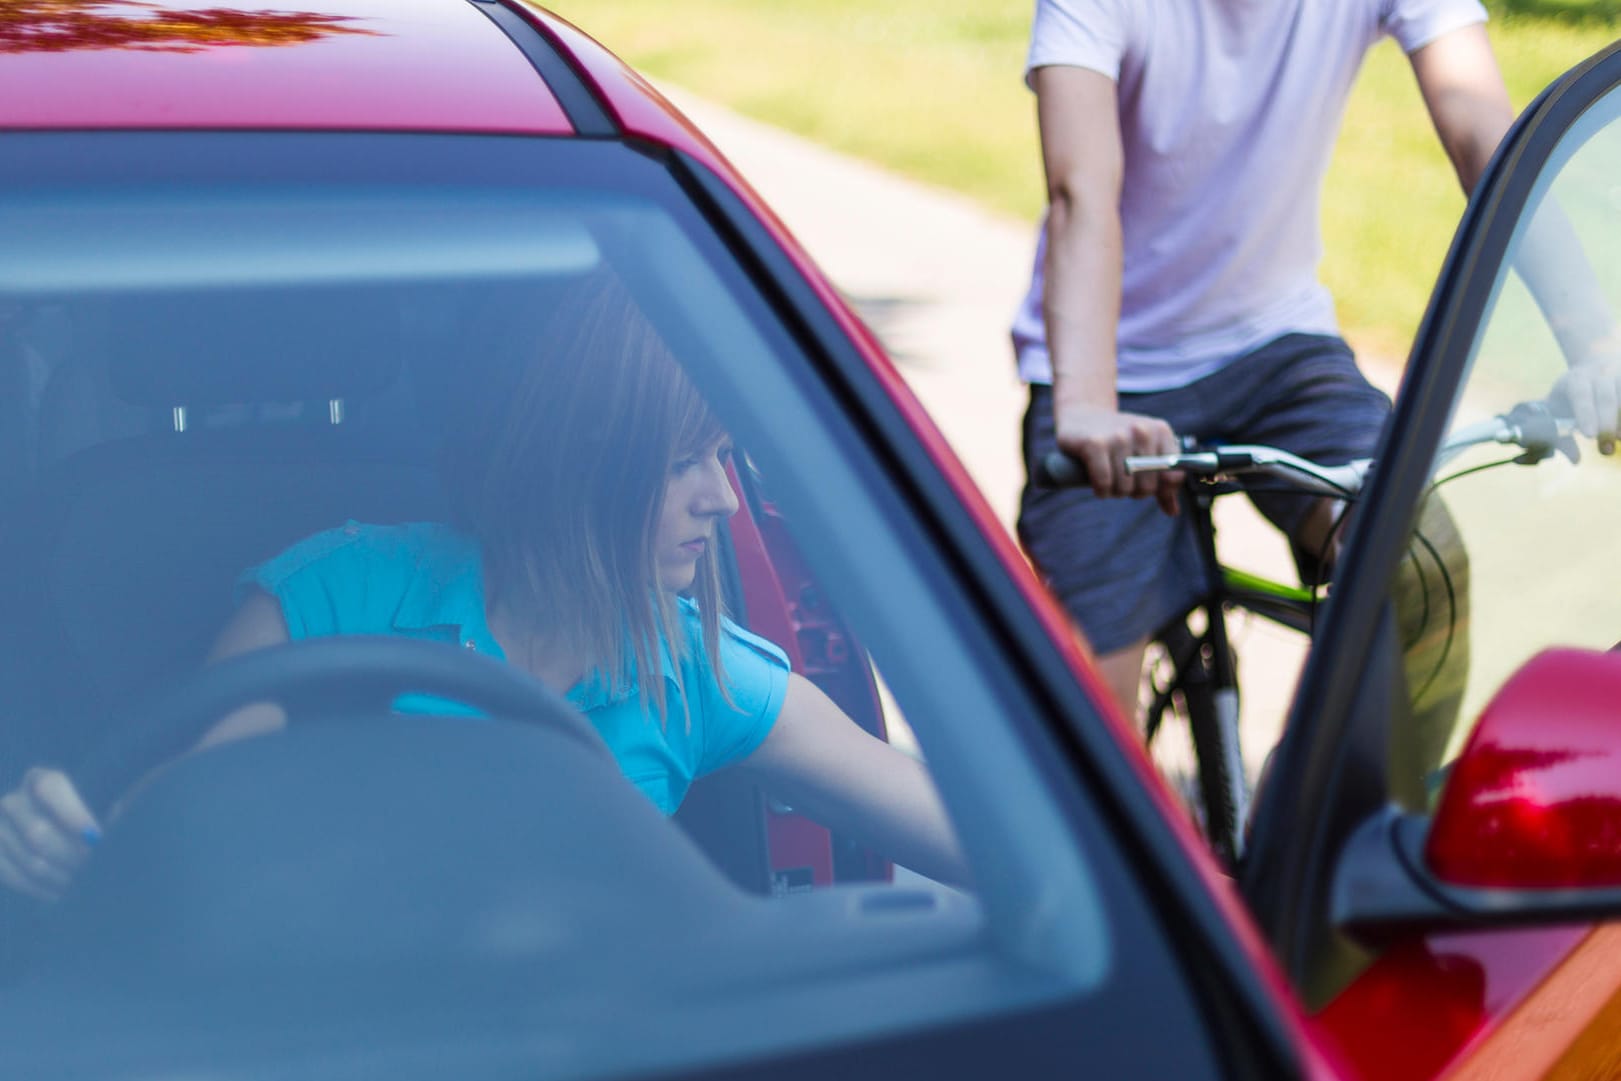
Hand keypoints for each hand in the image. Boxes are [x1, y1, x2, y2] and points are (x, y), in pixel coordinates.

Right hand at [0, 768, 99, 900]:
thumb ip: (105, 813)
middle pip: (38, 831)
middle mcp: (14, 801)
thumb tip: (99, 836)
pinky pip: (10, 874)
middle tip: (90, 868)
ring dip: (57, 875)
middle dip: (69, 855)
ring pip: (28, 858)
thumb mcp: (97, 809)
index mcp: (41, 780)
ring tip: (80, 883)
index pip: (50, 788)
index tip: (96, 836)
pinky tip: (58, 893)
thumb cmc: (85, 822)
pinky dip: (37, 888)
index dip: (73, 813)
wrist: (57, 841)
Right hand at [1054, 402, 1182, 514]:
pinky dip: (1101, 491)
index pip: (1174, 475)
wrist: (1083, 413)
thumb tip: (1173, 512)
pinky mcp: (1095, 444)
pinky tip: (1099, 487)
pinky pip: (1104, 483)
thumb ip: (1161, 481)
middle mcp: (1142, 431)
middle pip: (1148, 486)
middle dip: (1134, 493)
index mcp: (1160, 431)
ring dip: (1115, 492)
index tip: (1148, 486)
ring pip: (1125, 487)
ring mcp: (1118, 436)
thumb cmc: (1117, 438)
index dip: (1162, 490)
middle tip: (1123, 483)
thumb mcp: (1144, 451)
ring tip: (1109, 481)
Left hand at [1551, 342, 1620, 454]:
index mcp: (1576, 380)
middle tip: (1606, 448)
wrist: (1597, 363)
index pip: (1581, 396)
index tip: (1590, 435)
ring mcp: (1620, 374)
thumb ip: (1560, 432)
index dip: (1586, 414)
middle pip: (1607, 399)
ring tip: (1618, 438)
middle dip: (1607, 425)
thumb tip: (1575, 460)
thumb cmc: (1573, 393)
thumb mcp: (1559, 406)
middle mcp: (1600, 374)